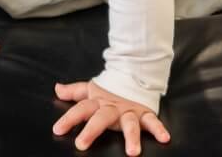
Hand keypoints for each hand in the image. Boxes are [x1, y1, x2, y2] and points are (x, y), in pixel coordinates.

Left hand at [53, 80, 169, 155]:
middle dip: (92, 130)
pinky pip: (152, 121)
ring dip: (132, 137)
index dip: (69, 118)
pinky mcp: (144, 112)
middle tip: (82, 144)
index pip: (81, 108)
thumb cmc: (110, 89)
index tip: (58, 130)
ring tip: (133, 153)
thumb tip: (57, 88)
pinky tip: (164, 138)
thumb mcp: (92, 89)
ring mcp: (129, 111)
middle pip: (101, 117)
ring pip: (130, 123)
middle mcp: (113, 107)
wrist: (135, 73)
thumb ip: (75, 91)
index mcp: (99, 102)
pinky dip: (159, 129)